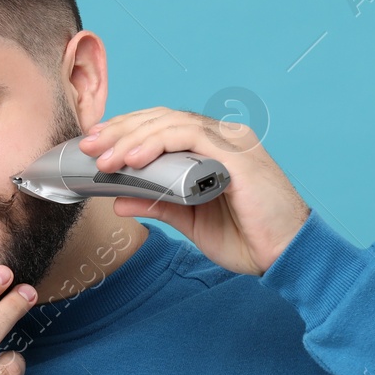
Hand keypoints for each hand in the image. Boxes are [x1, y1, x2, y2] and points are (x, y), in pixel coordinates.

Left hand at [77, 108, 310, 275]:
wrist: (285, 256)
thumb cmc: (247, 238)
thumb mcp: (190, 220)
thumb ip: (157, 204)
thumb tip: (117, 200)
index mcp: (212, 148)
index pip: (161, 126)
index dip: (125, 131)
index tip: (94, 146)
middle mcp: (222, 137)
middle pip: (161, 119)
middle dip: (120, 130)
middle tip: (89, 147)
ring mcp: (231, 142)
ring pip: (171, 123)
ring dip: (132, 138)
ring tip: (105, 158)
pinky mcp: (236, 154)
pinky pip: (190, 137)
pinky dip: (157, 144)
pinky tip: (134, 160)